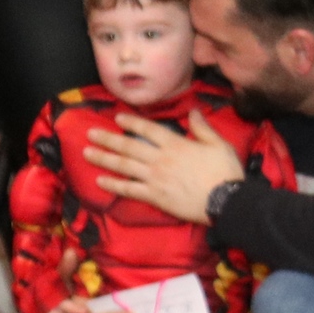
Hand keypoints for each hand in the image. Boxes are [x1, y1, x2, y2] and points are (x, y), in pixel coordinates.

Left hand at [80, 110, 243, 224]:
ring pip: (124, 166)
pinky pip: (129, 189)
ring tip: (86, 153)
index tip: (117, 118)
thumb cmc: (225, 172)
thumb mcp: (219, 144)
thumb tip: (194, 111)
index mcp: (176, 144)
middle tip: (89, 134)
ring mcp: (155, 178)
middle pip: (129, 146)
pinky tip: (99, 181)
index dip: (131, 123)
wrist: (226, 201)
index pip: (148, 130)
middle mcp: (161, 159)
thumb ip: (202, 127)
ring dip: (103, 159)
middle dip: (108, 139)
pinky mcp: (154, 196)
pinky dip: (113, 185)